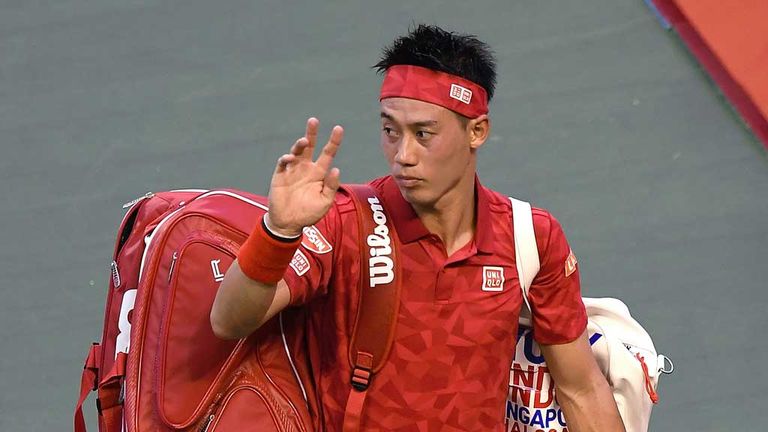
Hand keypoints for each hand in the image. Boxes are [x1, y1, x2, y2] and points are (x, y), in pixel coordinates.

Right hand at [267, 118, 341, 235]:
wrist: (289, 223)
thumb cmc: (309, 213)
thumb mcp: (325, 202)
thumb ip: (331, 186)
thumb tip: (336, 169)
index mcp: (319, 173)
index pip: (327, 154)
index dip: (333, 142)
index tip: (338, 129)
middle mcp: (306, 168)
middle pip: (310, 147)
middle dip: (312, 133)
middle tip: (314, 120)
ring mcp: (293, 170)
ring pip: (296, 152)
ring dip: (299, 144)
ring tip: (305, 141)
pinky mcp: (281, 175)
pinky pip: (283, 163)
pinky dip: (286, 158)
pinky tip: (290, 158)